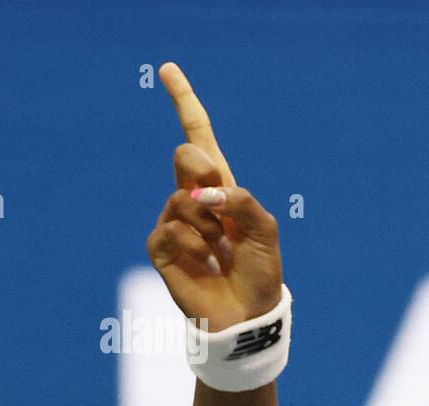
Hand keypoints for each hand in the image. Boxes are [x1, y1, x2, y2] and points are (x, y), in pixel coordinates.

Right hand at [146, 62, 282, 331]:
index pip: (199, 137)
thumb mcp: (266, 231)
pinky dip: (194, 247)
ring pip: (181, 200)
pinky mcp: (161, 248)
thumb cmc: (261, 273)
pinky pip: (171, 231)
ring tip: (219, 251)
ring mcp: (175, 222)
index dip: (185, 103)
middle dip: (204, 174)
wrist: (248, 314)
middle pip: (186, 157)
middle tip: (220, 209)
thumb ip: (242, 201)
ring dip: (207, 226)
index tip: (168, 68)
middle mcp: (194, 199)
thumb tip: (204, 194)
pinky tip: (206, 265)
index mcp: (222, 187)